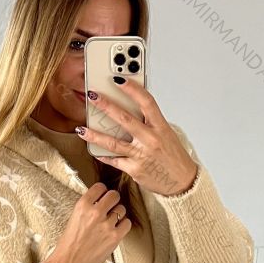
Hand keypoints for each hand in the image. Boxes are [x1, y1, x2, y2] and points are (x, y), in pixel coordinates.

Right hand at [42, 182, 131, 262]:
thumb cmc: (69, 244)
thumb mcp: (74, 218)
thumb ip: (87, 208)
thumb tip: (100, 202)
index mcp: (82, 206)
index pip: (100, 187)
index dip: (103, 192)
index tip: (103, 196)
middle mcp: (95, 213)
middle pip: (114, 195)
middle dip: (113, 200)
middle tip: (111, 206)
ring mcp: (106, 225)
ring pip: (121, 209)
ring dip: (118, 214)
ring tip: (111, 221)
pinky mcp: (114, 237)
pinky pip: (127, 223)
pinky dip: (123, 225)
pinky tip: (116, 229)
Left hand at [79, 83, 198, 195]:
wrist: (181, 182)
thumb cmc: (174, 157)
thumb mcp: (167, 134)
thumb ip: (151, 123)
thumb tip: (133, 109)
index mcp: (161, 127)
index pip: (146, 102)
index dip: (132, 89)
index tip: (119, 80)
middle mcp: (150, 140)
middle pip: (125, 119)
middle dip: (106, 106)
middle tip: (93, 96)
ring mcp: (141, 155)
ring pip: (113, 143)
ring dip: (95, 135)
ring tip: (81, 129)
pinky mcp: (134, 169)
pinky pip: (114, 160)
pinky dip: (103, 155)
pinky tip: (94, 150)